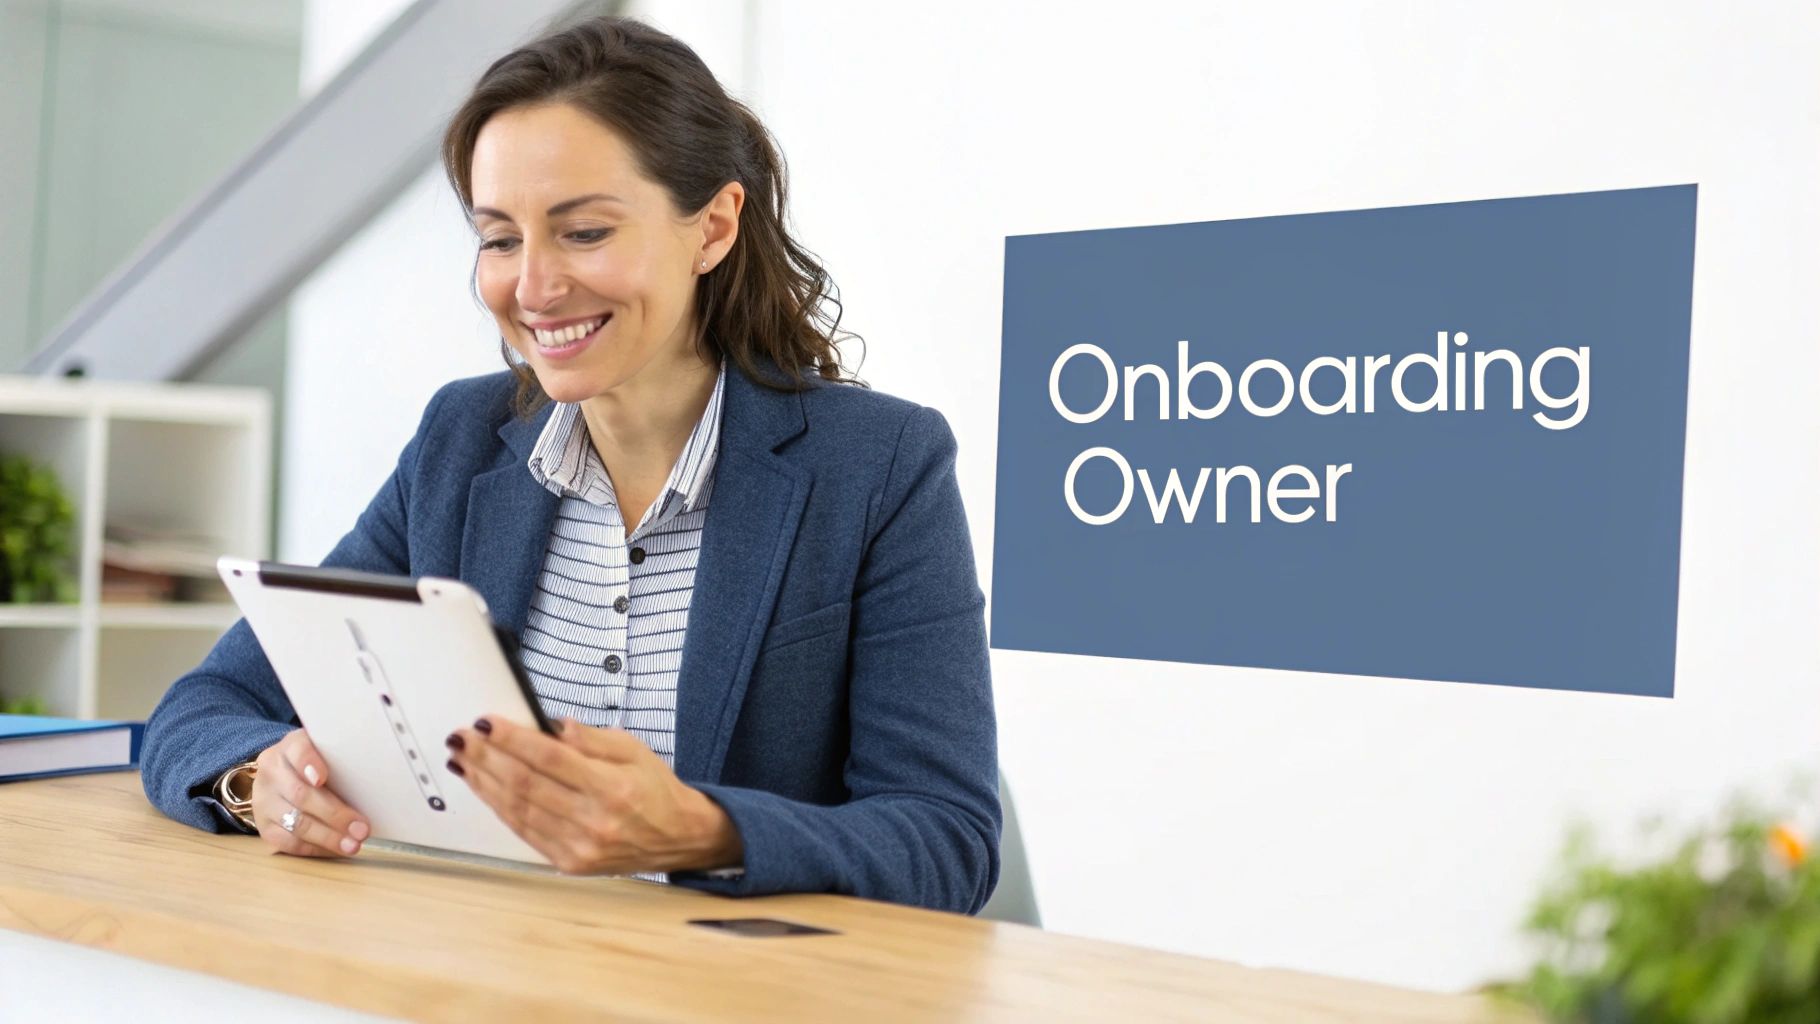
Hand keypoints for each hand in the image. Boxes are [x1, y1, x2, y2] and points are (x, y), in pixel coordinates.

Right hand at [250, 728, 370, 858]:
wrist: (283, 775)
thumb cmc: (317, 763)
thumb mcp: (327, 751)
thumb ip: (343, 758)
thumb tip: (381, 775)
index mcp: (289, 747)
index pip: (298, 750)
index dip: (308, 764)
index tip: (321, 778)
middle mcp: (272, 772)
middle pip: (301, 795)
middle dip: (335, 814)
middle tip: (362, 829)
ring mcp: (264, 800)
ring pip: (296, 823)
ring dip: (328, 837)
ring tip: (352, 845)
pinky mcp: (264, 826)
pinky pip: (288, 842)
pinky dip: (315, 848)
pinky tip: (335, 850)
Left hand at [444, 716, 741, 874]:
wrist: (678, 837)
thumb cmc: (655, 789)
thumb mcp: (634, 749)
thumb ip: (591, 739)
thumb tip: (552, 726)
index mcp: (612, 787)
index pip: (551, 758)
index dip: (513, 739)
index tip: (486, 723)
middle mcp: (594, 821)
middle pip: (526, 784)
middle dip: (488, 757)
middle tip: (462, 738)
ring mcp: (579, 847)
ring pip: (518, 810)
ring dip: (485, 782)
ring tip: (464, 759)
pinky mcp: (568, 863)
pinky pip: (524, 831)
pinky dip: (499, 807)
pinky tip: (484, 787)